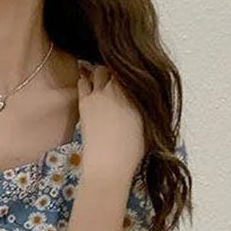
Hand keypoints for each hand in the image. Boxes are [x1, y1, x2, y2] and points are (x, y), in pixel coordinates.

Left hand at [77, 61, 144, 179]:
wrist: (109, 163)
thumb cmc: (131, 151)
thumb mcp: (147, 125)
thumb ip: (144, 106)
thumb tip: (143, 98)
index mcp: (138, 92)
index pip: (135, 69)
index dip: (130, 73)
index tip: (127, 79)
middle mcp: (121, 88)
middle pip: (117, 67)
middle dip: (115, 71)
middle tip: (114, 81)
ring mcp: (101, 93)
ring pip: (99, 70)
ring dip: (100, 74)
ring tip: (101, 83)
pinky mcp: (86, 102)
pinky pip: (83, 81)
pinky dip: (85, 80)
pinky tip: (87, 85)